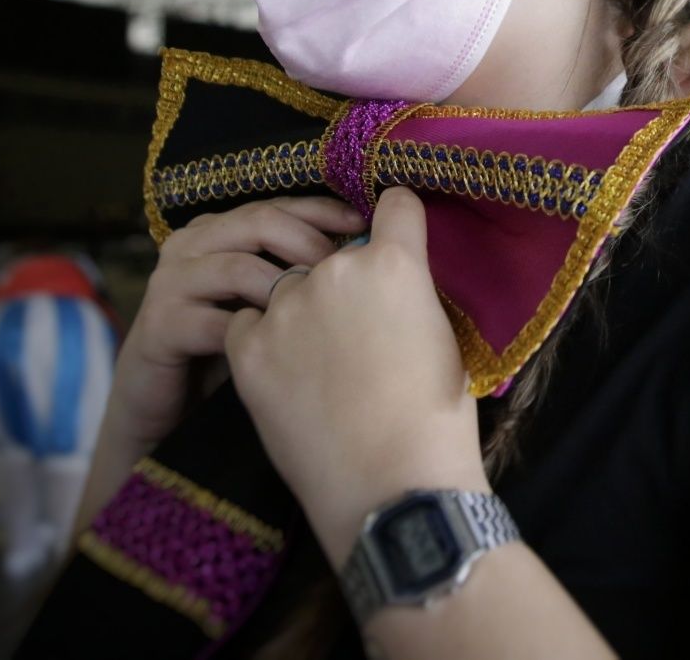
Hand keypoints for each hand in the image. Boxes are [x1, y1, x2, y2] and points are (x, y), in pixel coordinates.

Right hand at [105, 197, 364, 449]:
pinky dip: (256, 336)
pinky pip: (214, 322)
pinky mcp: (158, 326)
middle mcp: (191, 244)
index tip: (365, 224)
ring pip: (238, 268)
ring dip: (286, 291)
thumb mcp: (270, 303)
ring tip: (323, 316)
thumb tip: (372, 252)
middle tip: (346, 276)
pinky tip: (288, 354)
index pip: (279, 205)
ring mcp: (170, 282)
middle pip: (259, 222)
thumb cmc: (234, 349)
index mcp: (222, 229)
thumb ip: (303, 273)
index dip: (324, 211)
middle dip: (310, 244)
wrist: (169, 407)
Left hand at [226, 187, 488, 569]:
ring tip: (316, 364)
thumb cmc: (435, 419)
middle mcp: (334, 271)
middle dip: (343, 283)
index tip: (392, 234)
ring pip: (285, 288)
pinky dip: (261, 343)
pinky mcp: (247, 349)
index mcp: (394, 264)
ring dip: (299, 312)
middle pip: (332, 255)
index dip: (396, 220)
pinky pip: (246, 324)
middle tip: (354, 332)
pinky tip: (286, 379)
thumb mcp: (442, 338)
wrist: (389, 485)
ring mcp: (285, 309)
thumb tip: (396, 291)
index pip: (396, 204)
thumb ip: (412, 297)